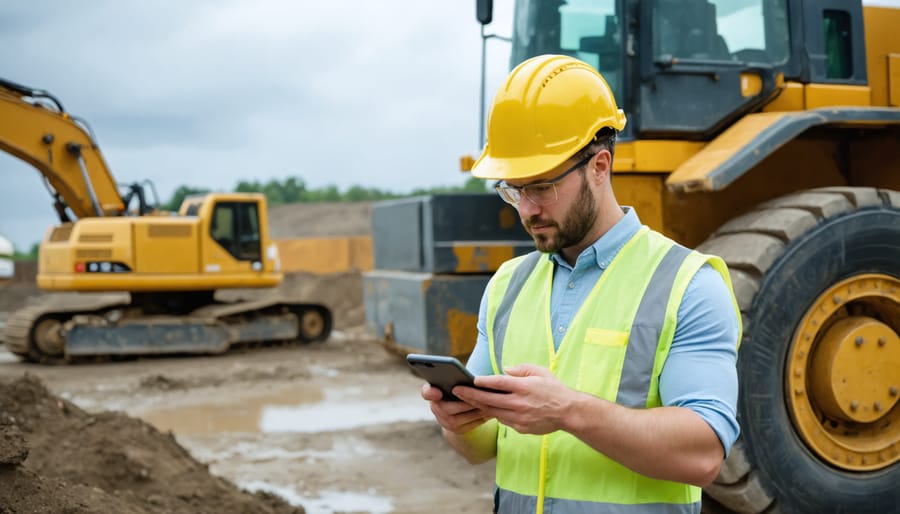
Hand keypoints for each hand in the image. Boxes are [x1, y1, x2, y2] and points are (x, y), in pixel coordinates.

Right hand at [421, 383, 489, 433]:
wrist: (458, 410)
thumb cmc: (458, 388)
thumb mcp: (454, 381)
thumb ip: (456, 377)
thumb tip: (469, 378)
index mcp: (432, 393)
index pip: (427, 392)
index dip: (430, 393)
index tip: (438, 391)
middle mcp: (436, 409)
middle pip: (448, 408)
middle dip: (465, 400)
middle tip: (478, 394)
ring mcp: (446, 422)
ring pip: (463, 417)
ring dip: (476, 408)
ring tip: (490, 401)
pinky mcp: (458, 431)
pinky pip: (472, 424)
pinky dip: (482, 416)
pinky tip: (492, 409)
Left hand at [455, 364, 575, 434]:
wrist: (569, 412)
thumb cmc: (554, 389)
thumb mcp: (540, 372)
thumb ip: (521, 369)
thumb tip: (504, 370)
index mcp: (524, 387)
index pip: (498, 383)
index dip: (483, 381)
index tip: (471, 379)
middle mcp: (520, 402)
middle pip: (490, 399)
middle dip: (471, 395)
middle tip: (457, 391)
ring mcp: (519, 417)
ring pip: (493, 412)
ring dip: (478, 406)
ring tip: (466, 400)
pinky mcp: (521, 428)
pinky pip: (503, 420)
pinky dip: (494, 414)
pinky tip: (486, 409)